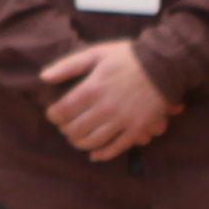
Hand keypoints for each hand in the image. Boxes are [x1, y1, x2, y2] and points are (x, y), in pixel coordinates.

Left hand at [42, 38, 170, 160]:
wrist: (164, 65)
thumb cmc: (127, 57)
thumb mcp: (96, 53)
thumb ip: (68, 66)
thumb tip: (43, 77)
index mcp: (92, 89)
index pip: (62, 112)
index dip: (53, 116)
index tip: (53, 114)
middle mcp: (105, 108)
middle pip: (74, 130)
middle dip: (65, 129)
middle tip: (65, 125)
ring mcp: (122, 121)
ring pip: (92, 142)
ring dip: (79, 142)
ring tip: (77, 137)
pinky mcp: (137, 130)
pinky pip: (115, 149)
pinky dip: (102, 154)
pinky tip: (94, 154)